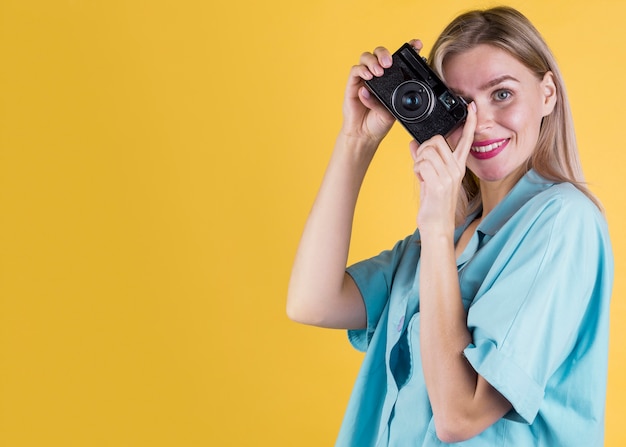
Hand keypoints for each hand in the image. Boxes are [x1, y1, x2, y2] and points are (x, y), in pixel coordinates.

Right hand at [340, 40, 423, 145]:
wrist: (365, 135)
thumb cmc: (379, 123)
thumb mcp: (393, 111)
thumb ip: (392, 100)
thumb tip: (388, 90)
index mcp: (390, 79)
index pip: (398, 59)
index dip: (408, 48)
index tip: (417, 44)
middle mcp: (377, 75)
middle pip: (379, 53)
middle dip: (384, 54)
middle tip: (389, 63)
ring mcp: (364, 78)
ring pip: (366, 57)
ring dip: (373, 61)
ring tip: (378, 72)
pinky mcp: (352, 85)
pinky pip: (355, 71)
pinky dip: (362, 71)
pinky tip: (368, 77)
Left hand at [410, 102, 476, 232]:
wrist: (436, 225)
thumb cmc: (433, 204)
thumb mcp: (429, 178)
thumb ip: (423, 159)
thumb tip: (413, 144)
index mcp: (458, 167)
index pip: (466, 140)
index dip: (469, 123)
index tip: (472, 108)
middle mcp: (456, 169)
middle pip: (437, 140)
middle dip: (423, 149)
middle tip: (421, 164)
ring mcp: (449, 176)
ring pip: (426, 152)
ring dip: (417, 162)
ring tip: (422, 175)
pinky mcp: (440, 184)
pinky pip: (421, 164)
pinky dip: (416, 171)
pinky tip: (421, 180)